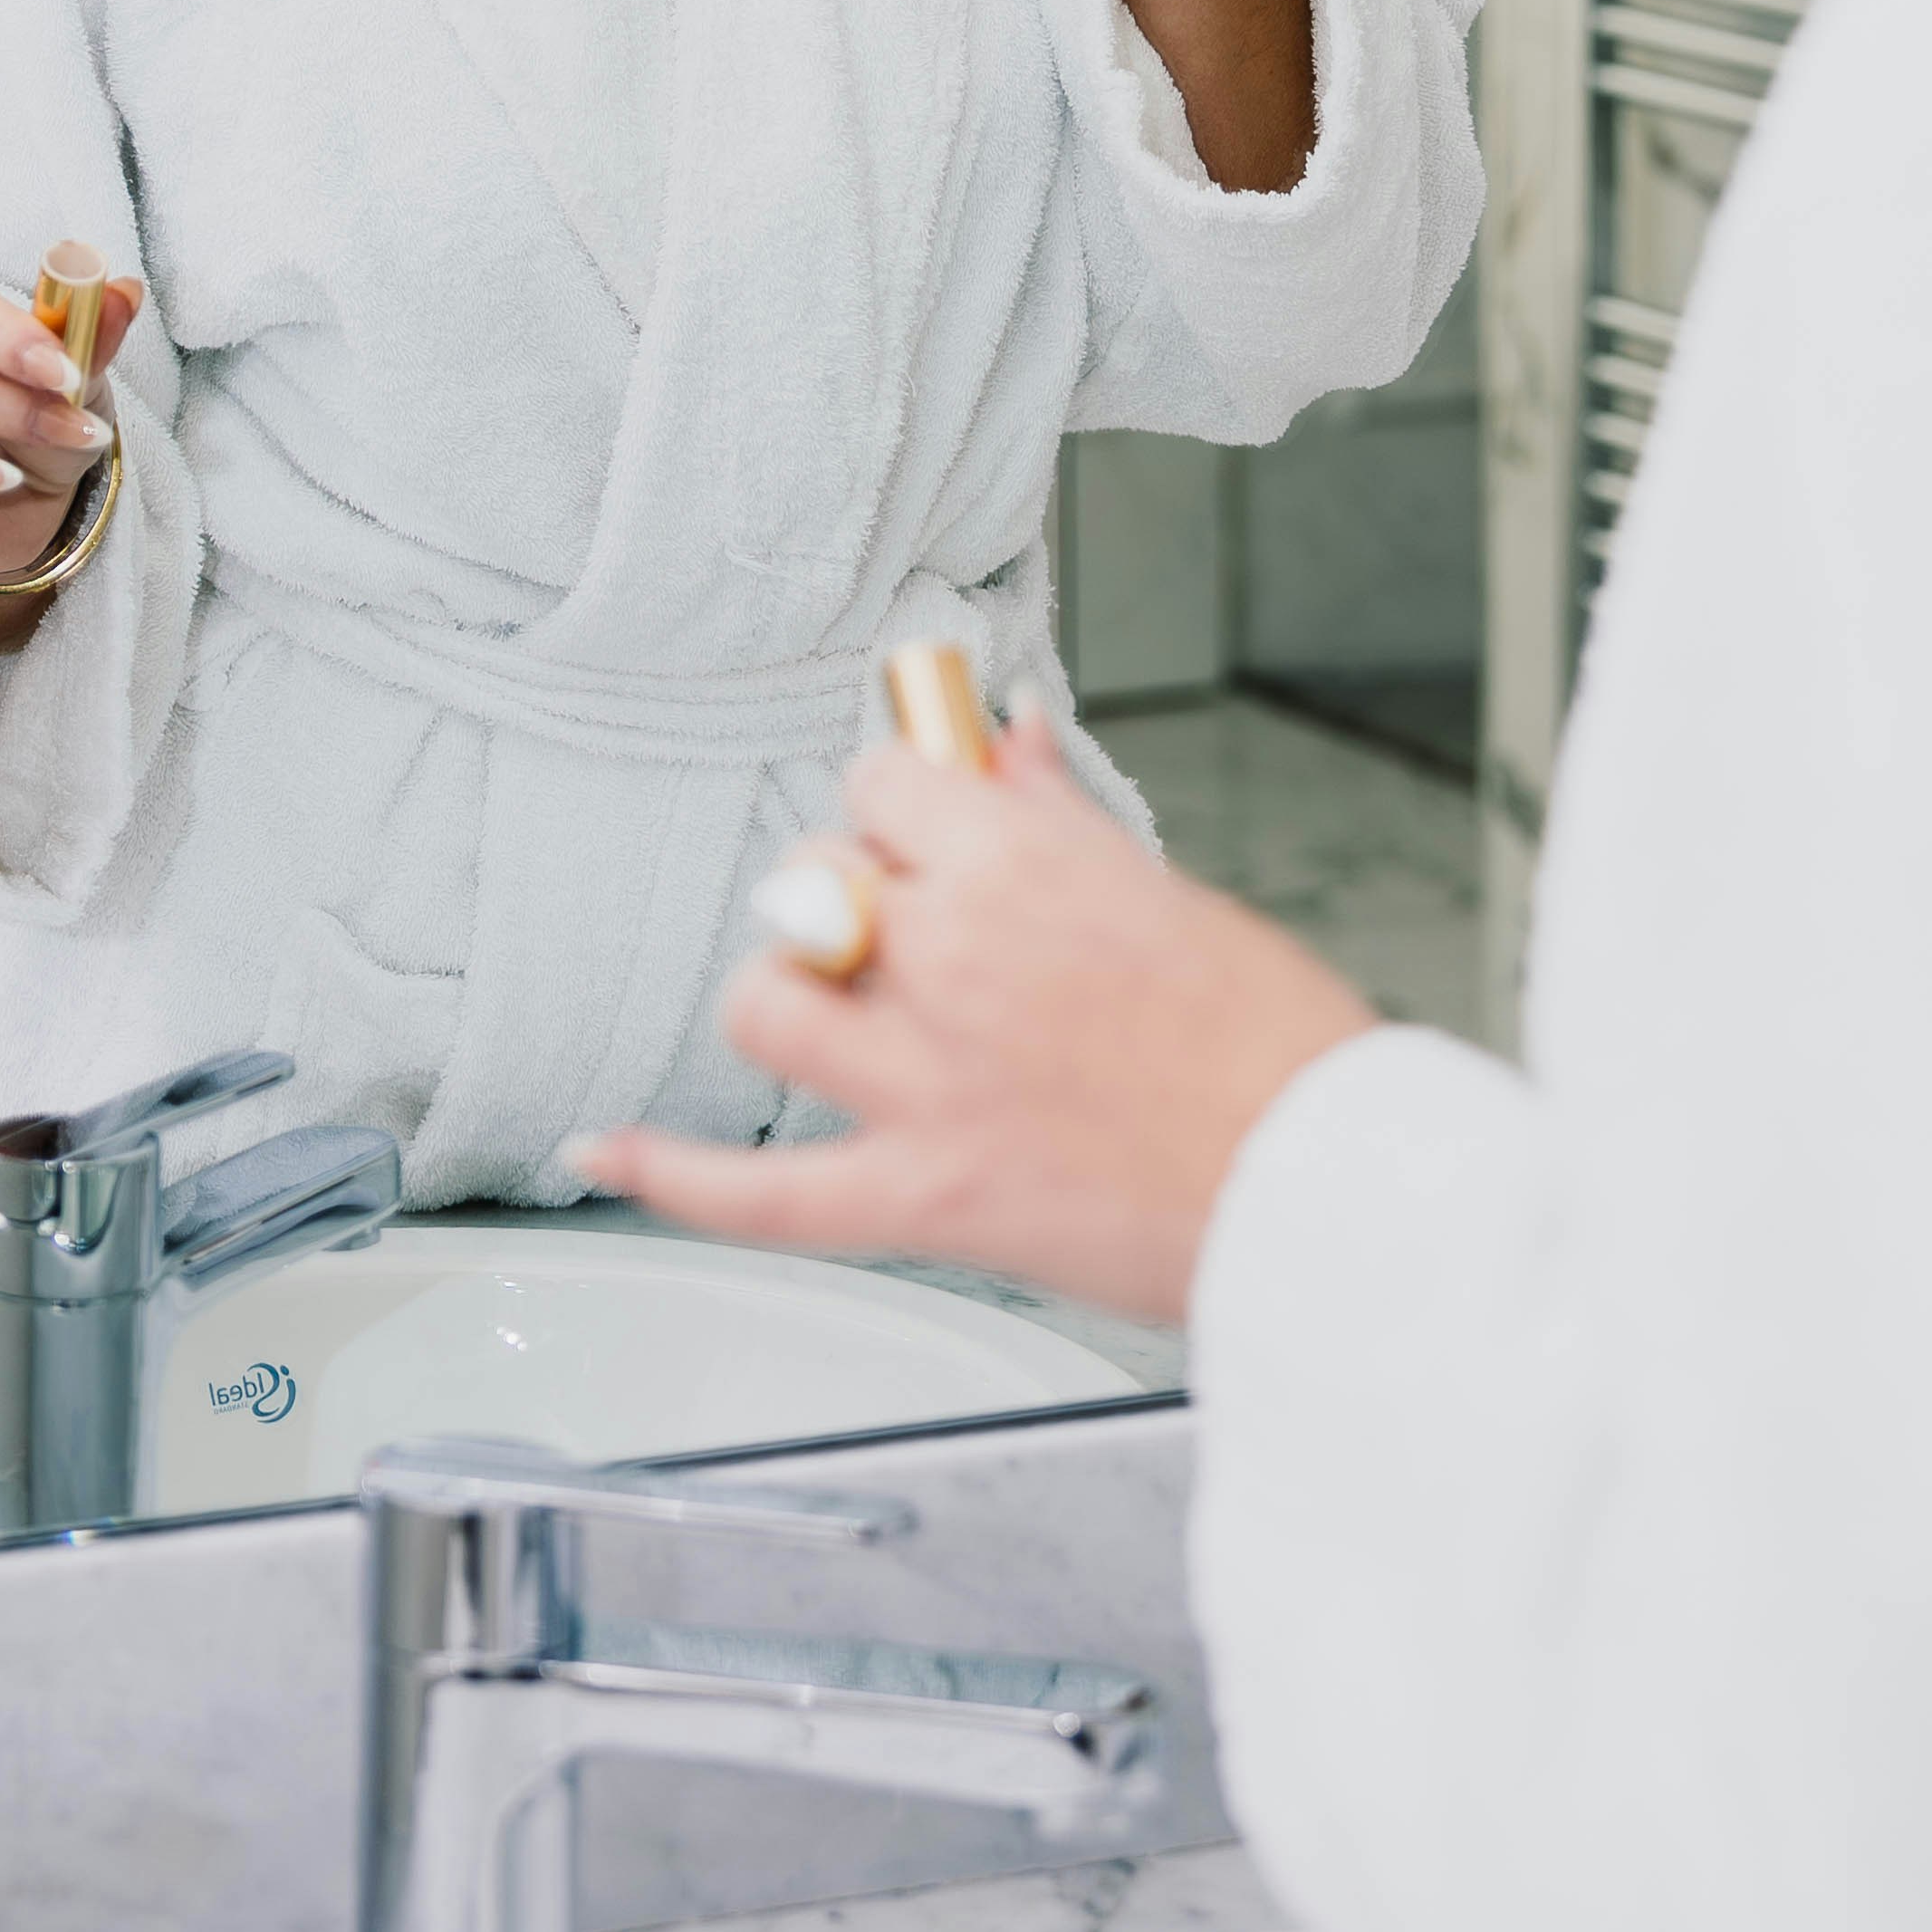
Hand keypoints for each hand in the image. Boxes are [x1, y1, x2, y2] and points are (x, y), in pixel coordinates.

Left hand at [574, 708, 1375, 1324]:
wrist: (1326, 1192)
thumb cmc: (1275, 1046)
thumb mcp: (1166, 892)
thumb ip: (1053, 815)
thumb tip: (1005, 733)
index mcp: (1018, 867)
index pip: (880, 785)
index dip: (898, 809)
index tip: (920, 830)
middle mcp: (953, 961)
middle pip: (813, 887)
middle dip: (849, 901)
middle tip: (907, 935)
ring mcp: (925, 1082)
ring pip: (769, 1004)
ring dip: (790, 998)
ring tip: (835, 1012)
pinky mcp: (922, 1198)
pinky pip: (760, 1193)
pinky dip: (670, 1173)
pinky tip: (605, 1145)